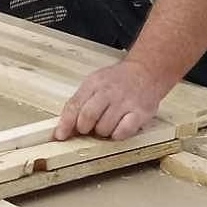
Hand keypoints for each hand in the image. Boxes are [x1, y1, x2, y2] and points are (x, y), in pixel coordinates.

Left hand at [54, 62, 168, 141]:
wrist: (146, 71)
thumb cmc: (118, 81)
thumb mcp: (95, 83)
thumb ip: (80, 102)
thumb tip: (64, 127)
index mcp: (94, 84)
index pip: (74, 105)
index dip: (65, 124)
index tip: (60, 136)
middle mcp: (109, 92)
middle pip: (88, 117)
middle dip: (84, 128)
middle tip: (89, 128)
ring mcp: (125, 102)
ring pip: (104, 128)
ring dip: (102, 132)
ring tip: (108, 124)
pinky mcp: (140, 113)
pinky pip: (123, 132)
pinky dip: (117, 135)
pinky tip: (119, 128)